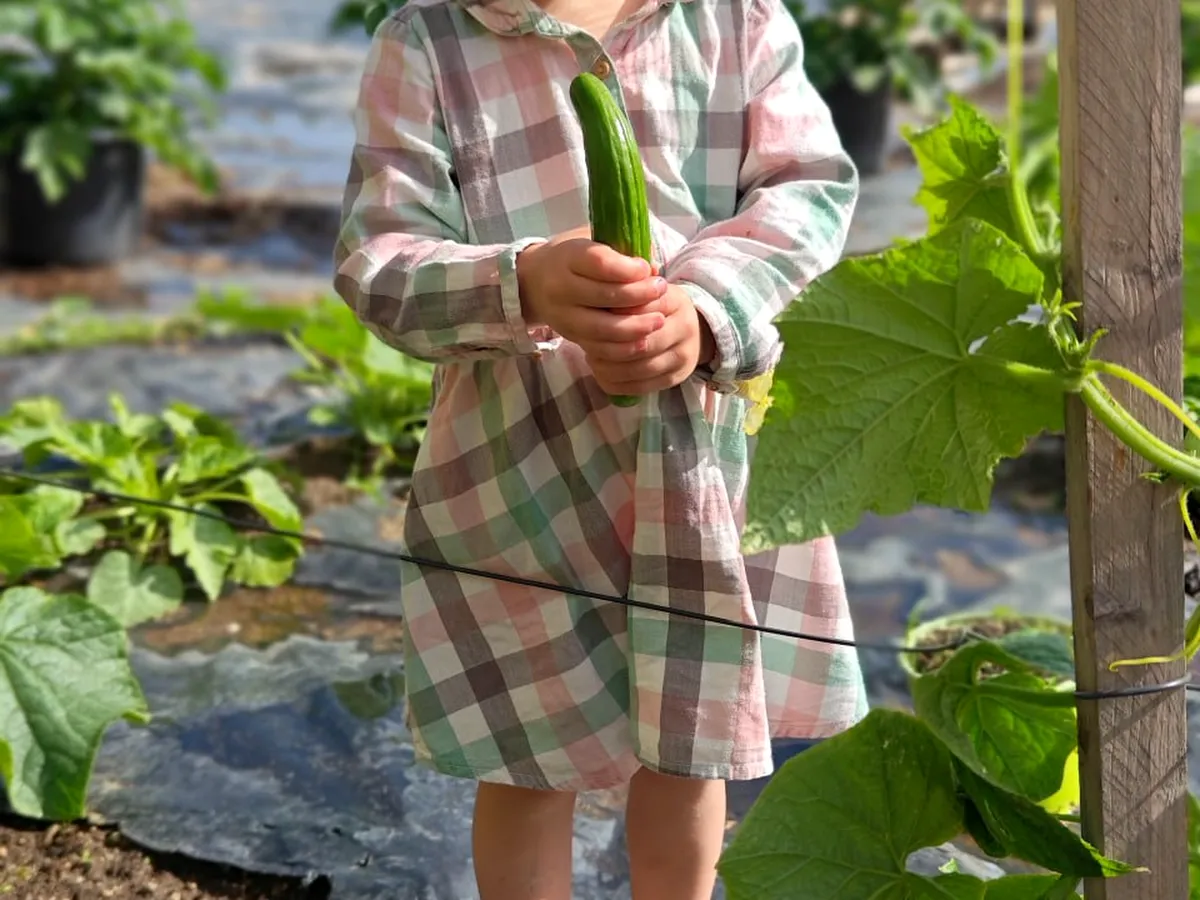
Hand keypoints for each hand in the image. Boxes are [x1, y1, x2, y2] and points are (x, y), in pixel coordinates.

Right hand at [516, 231, 667, 346]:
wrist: (533, 282)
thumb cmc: (573, 258)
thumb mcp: (591, 242)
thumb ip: (620, 251)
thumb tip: (652, 269)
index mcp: (568, 257)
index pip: (599, 263)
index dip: (628, 268)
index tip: (647, 268)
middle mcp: (561, 287)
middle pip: (604, 296)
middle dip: (639, 296)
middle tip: (662, 290)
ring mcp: (563, 316)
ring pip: (603, 328)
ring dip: (636, 327)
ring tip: (659, 320)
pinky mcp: (570, 336)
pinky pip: (599, 349)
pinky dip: (624, 348)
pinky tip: (643, 340)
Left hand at [582, 284, 716, 395]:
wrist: (689, 329)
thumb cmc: (656, 306)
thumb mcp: (647, 290)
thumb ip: (629, 285)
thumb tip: (610, 279)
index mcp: (675, 300)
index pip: (641, 308)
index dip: (614, 315)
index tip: (594, 316)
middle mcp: (685, 328)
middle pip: (643, 342)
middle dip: (612, 345)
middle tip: (588, 343)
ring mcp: (683, 356)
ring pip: (641, 367)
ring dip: (611, 367)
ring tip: (592, 358)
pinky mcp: (676, 378)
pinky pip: (642, 386)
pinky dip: (617, 382)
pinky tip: (601, 373)